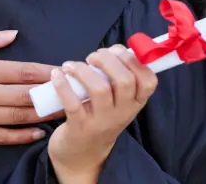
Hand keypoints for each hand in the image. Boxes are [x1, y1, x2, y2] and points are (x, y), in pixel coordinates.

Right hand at [0, 29, 60, 155]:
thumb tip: (13, 34)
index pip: (23, 71)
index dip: (48, 72)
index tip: (66, 70)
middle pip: (27, 97)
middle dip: (54, 95)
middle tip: (75, 92)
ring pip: (18, 118)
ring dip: (43, 115)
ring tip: (65, 111)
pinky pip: (0, 137)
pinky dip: (21, 136)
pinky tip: (37, 133)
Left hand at [47, 44, 157, 182]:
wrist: (82, 156)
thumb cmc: (100, 118)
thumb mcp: (118, 102)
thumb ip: (119, 78)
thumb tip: (115, 50)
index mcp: (135, 103)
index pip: (149, 80)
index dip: (134, 60)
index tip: (116, 51)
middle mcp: (122, 113)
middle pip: (125, 80)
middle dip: (107, 60)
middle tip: (92, 58)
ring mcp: (102, 121)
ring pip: (100, 89)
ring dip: (84, 70)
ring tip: (72, 66)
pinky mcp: (80, 127)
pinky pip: (73, 102)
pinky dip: (63, 85)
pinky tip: (57, 75)